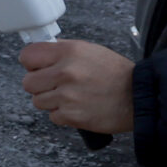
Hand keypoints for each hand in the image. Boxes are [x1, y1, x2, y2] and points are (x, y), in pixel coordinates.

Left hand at [17, 39, 134, 134]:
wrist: (138, 97)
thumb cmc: (117, 74)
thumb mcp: (90, 50)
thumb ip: (63, 51)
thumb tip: (41, 53)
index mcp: (69, 52)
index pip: (28, 55)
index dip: (31, 63)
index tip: (37, 67)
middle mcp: (66, 72)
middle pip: (28, 82)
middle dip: (39, 85)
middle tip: (55, 85)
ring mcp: (67, 96)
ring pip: (38, 101)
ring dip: (51, 101)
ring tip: (71, 97)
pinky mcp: (71, 116)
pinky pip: (52, 116)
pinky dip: (63, 115)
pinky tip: (78, 107)